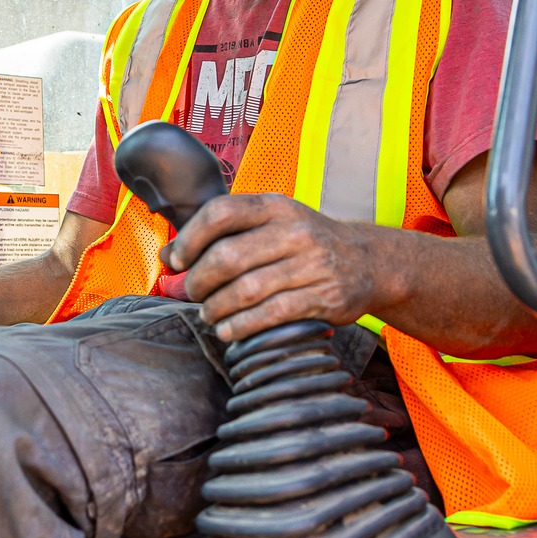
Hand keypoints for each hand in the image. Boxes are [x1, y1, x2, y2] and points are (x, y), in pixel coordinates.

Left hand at [161, 194, 383, 342]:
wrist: (368, 261)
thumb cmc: (305, 243)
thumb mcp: (271, 224)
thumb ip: (223, 234)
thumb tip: (168, 256)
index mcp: (275, 206)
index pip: (220, 213)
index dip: (190, 238)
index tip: (177, 261)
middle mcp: (294, 231)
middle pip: (228, 256)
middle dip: (199, 281)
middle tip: (192, 294)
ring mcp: (311, 264)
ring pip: (246, 289)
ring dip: (217, 308)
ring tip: (208, 314)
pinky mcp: (323, 297)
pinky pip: (270, 314)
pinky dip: (241, 326)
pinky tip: (228, 330)